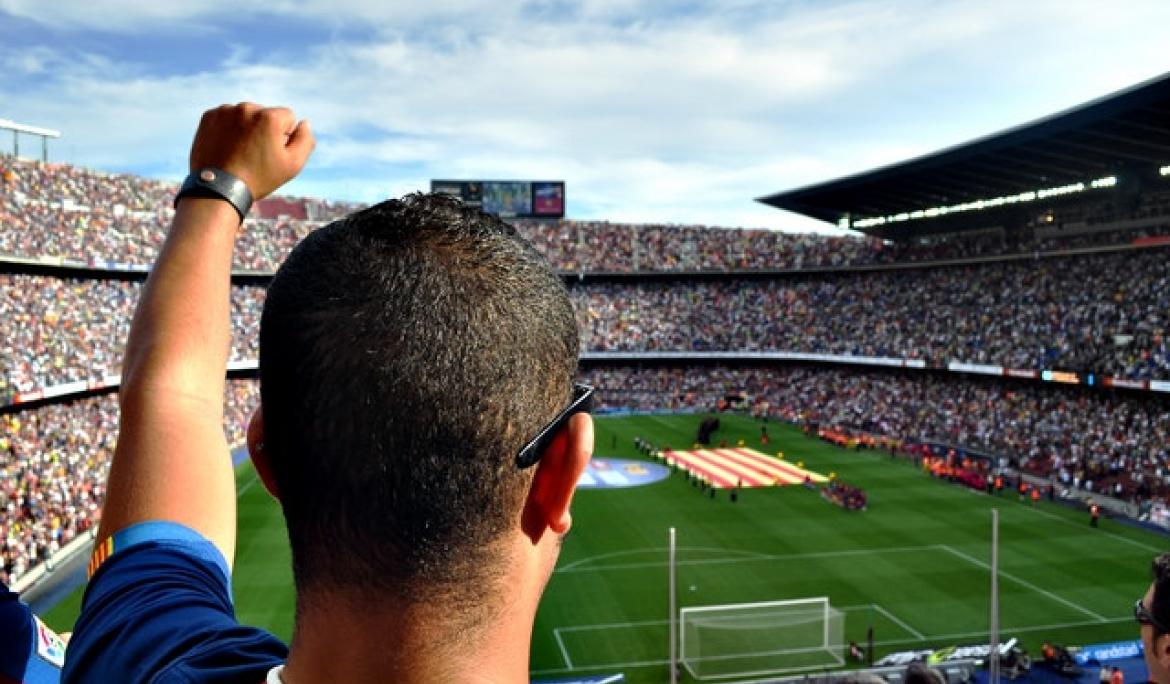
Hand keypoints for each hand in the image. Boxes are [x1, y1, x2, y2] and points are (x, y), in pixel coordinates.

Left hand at [188, 103, 314, 199]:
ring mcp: (225, 111)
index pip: (288, 117)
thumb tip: (304, 123)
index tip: (272, 153)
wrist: (219, 189)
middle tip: (255, 155)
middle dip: (264, 130)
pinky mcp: (209, 116)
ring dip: (246, 129)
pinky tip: (227, 147)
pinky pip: (226, 118)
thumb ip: (305, 140)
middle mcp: (247, 108)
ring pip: (245, 116)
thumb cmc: (259, 178)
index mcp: (269, 117)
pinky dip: (228, 129)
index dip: (284, 137)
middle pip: (265, 114)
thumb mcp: (293, 165)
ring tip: (240, 152)